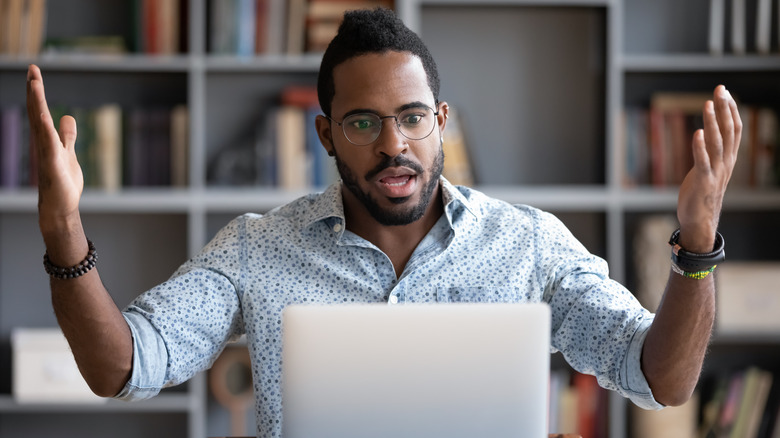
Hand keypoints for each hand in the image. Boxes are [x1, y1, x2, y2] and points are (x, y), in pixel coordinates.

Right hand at [26, 64, 83, 232]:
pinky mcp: (53, 164)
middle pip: (37, 112)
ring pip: (40, 123)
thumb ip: (67, 135)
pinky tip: (44, 116)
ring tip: (35, 83)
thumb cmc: (63, 182)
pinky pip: (49, 144)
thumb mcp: (68, 152)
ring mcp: (46, 152)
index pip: (40, 110)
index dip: (37, 92)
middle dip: (35, 91)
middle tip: (32, 69)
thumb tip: (67, 117)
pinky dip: (46, 130)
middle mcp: (43, 143)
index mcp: (47, 138)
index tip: (35, 72)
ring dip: (37, 104)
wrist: (60, 206)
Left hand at [676, 85, 740, 251]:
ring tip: (708, 104)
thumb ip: (712, 152)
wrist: (700, 220)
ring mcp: (715, 172)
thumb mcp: (711, 168)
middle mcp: (725, 162)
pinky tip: (697, 133)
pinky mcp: (703, 181)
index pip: (734, 128)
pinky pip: (703, 161)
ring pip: (717, 143)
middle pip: (728, 131)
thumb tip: (707, 132)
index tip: (724, 91)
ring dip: (712, 123)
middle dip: (724, 109)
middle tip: (720, 89)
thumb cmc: (702, 193)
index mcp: (728, 158)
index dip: (730, 109)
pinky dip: (700, 147)